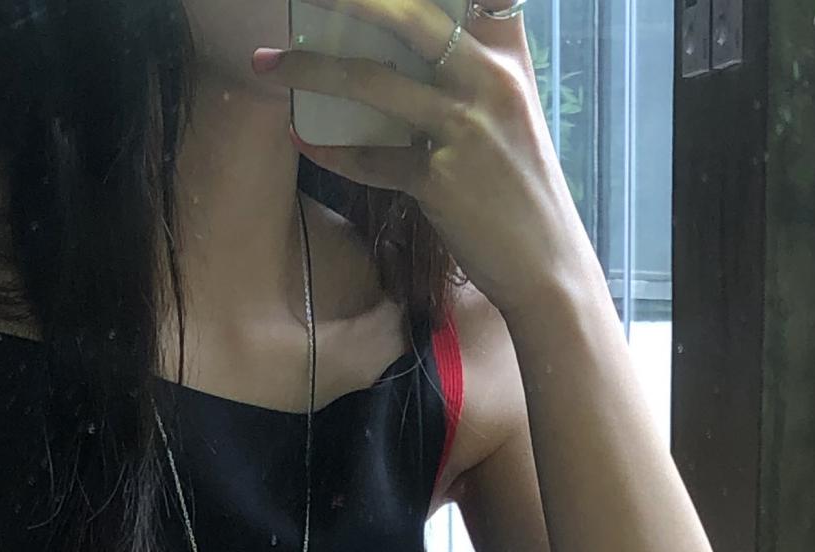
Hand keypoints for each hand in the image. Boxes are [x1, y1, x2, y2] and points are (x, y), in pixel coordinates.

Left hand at [252, 1, 596, 327]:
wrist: (546, 263)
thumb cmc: (520, 187)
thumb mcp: (510, 112)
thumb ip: (470, 71)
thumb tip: (402, 48)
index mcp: (505, 56)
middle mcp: (488, 80)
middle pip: (410, 16)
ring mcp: (464, 128)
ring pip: (373, 82)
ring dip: (311, 71)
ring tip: (269, 65)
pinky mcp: (440, 179)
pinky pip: (371, 159)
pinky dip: (331, 150)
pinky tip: (303, 137)